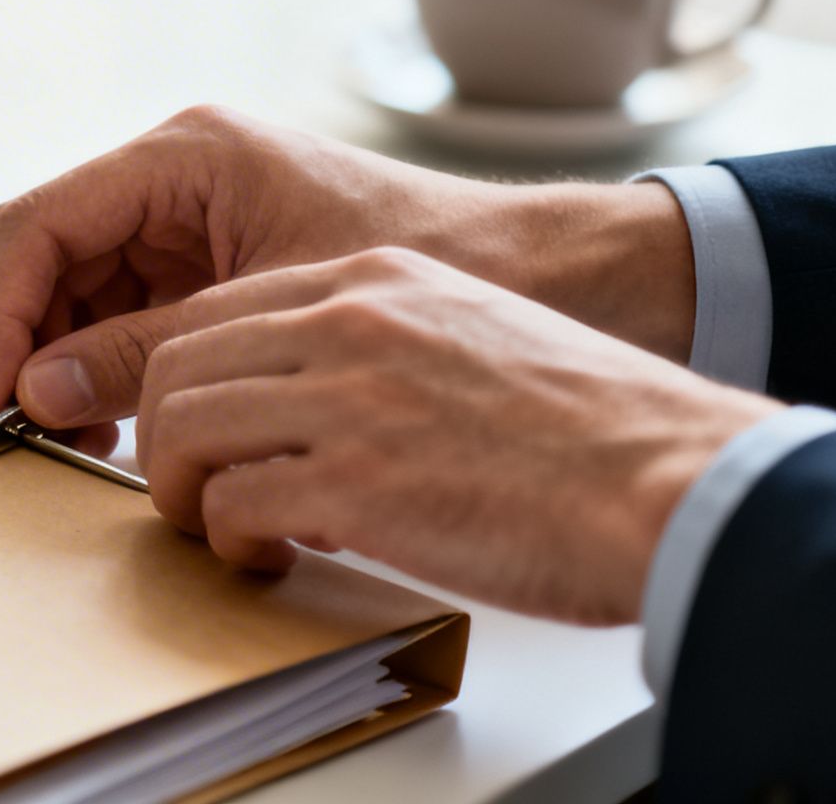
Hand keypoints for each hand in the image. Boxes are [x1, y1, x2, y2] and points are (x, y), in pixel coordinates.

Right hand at [0, 106, 695, 434]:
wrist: (547, 276)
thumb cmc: (433, 265)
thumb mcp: (269, 315)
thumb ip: (147, 351)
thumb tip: (37, 390)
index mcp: (186, 156)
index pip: (35, 224)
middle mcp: (174, 178)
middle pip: (41, 258)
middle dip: (21, 344)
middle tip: (24, 432)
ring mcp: (187, 223)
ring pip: (71, 293)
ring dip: (57, 365)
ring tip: (75, 441)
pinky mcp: (207, 270)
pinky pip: (119, 317)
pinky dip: (103, 372)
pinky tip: (116, 428)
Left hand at [124, 248, 779, 624]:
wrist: (675, 476)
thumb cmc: (592, 430)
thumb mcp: (473, 337)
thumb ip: (383, 349)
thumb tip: (310, 410)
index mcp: (378, 278)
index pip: (218, 308)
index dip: (182, 375)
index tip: (188, 427)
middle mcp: (350, 320)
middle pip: (178, 359)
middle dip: (160, 431)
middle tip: (188, 484)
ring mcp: (348, 397)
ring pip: (181, 424)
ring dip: (181, 488)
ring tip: (222, 526)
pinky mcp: (355, 481)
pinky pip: (229, 502)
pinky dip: (229, 539)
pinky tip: (269, 556)